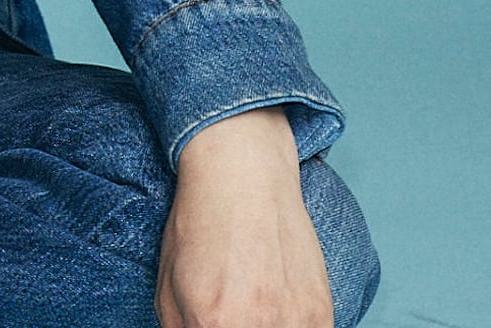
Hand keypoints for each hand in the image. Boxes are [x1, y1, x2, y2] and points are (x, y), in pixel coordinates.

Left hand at [158, 106, 330, 327]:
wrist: (243, 179)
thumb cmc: (199, 228)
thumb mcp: (168, 289)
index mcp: (213, 326)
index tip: (211, 325)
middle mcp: (259, 327)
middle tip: (232, 315)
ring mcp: (297, 321)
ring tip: (255, 311)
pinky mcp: (322, 313)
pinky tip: (276, 314)